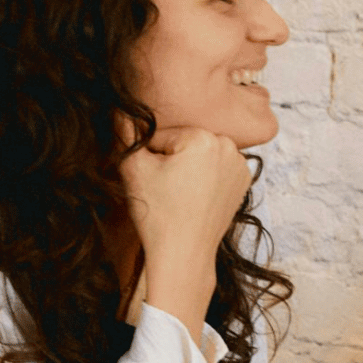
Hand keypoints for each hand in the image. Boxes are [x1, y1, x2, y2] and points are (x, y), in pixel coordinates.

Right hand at [118, 124, 252, 340]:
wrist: (184, 254)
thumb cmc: (158, 214)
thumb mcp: (133, 167)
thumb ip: (125, 131)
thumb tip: (119, 108)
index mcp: (204, 137)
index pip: (162, 135)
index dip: (149, 156)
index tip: (153, 180)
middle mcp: (229, 147)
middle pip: (184, 142)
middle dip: (171, 160)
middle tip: (167, 190)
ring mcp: (240, 166)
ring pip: (200, 155)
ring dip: (187, 167)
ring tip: (181, 195)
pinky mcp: (243, 183)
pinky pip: (215, 169)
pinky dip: (204, 178)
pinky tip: (195, 197)